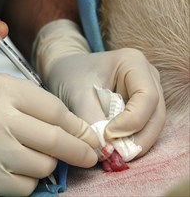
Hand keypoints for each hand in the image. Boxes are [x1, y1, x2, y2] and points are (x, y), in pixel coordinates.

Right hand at [0, 74, 97, 195]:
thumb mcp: (8, 94)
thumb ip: (43, 107)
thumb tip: (81, 133)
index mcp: (2, 91)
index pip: (54, 111)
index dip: (78, 128)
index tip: (90, 138)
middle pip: (53, 140)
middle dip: (78, 151)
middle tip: (88, 156)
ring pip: (43, 166)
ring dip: (48, 164)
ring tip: (33, 154)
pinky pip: (27, 187)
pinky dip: (30, 180)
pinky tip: (17, 168)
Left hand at [35, 19, 165, 156]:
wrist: (64, 70)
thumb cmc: (70, 75)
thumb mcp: (77, 94)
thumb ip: (92, 119)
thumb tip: (105, 149)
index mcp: (134, 63)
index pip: (146, 97)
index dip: (132, 121)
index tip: (108, 135)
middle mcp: (147, 77)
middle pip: (155, 114)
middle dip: (139, 139)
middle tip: (118, 156)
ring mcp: (146, 93)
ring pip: (152, 124)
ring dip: (136, 143)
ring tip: (114, 155)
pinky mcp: (140, 107)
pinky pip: (142, 128)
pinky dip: (130, 141)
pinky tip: (114, 150)